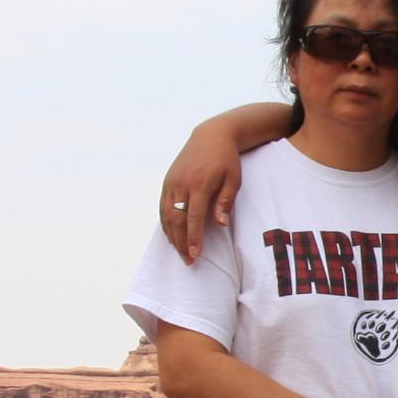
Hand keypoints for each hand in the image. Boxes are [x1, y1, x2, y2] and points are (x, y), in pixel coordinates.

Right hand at [161, 117, 245, 264]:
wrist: (211, 136)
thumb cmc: (227, 160)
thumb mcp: (233, 179)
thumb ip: (225, 202)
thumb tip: (221, 224)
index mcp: (200, 184)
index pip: (194, 217)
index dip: (193, 238)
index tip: (195, 255)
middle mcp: (182, 184)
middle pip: (177, 219)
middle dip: (181, 242)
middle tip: (187, 260)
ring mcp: (172, 182)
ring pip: (167, 214)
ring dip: (172, 235)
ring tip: (179, 251)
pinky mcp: (168, 181)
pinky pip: (163, 206)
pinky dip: (166, 222)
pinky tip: (171, 235)